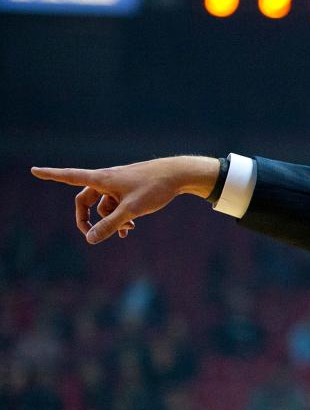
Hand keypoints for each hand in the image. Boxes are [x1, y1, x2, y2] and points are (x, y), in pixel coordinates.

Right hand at [30, 156, 218, 243]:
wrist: (177, 175)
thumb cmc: (154, 189)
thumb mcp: (131, 210)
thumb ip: (109, 225)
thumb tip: (89, 239)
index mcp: (101, 179)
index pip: (70, 177)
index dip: (51, 175)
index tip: (34, 170)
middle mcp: (106, 179)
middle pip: (85, 199)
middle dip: (86, 218)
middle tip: (88, 234)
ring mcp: (118, 184)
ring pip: (104, 205)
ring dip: (111, 220)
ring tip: (128, 230)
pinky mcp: (129, 189)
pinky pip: (116, 204)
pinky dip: (120, 216)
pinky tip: (130, 229)